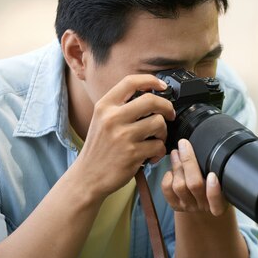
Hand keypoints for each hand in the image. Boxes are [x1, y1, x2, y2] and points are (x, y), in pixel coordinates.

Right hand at [73, 74, 175, 199]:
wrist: (87, 177)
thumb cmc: (99, 149)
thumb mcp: (101, 120)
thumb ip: (120, 107)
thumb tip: (150, 94)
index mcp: (104, 106)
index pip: (130, 82)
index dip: (151, 80)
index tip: (162, 86)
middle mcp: (112, 118)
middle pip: (151, 100)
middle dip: (167, 107)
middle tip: (170, 115)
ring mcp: (122, 136)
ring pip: (159, 123)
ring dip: (163, 133)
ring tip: (156, 140)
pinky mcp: (132, 153)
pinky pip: (159, 145)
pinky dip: (159, 151)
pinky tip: (151, 156)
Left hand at [161, 139, 228, 215]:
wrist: (205, 205)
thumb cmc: (217, 188)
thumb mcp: (225, 183)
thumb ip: (220, 171)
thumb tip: (210, 146)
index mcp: (220, 204)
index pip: (217, 201)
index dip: (214, 190)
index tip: (212, 174)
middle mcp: (204, 206)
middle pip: (194, 185)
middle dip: (188, 161)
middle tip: (184, 144)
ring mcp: (188, 206)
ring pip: (179, 186)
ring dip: (176, 165)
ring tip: (176, 153)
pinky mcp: (176, 205)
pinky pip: (168, 190)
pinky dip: (168, 177)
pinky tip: (172, 169)